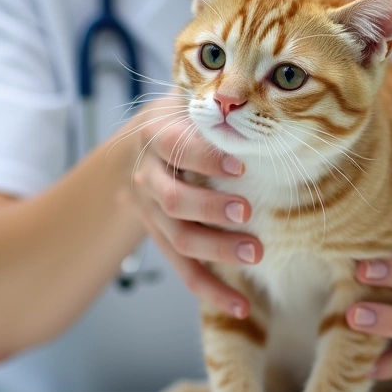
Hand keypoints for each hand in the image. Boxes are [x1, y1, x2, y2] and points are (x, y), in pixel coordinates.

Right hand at [129, 96, 260, 318]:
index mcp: (156, 137)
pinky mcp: (164, 240)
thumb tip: (254, 86)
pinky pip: (184, 271)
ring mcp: (153, 214)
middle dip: (211, 209)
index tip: (240, 163)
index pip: (176, 146)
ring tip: (255, 252)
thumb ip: (213, 96)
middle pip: (174, 201)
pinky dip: (211, 290)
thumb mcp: (187, 98)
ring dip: (218, 249)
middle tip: (247, 212)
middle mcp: (149, 177)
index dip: (206, 156)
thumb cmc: (179, 118)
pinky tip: (241, 305)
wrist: (135, 149)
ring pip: (180, 239)